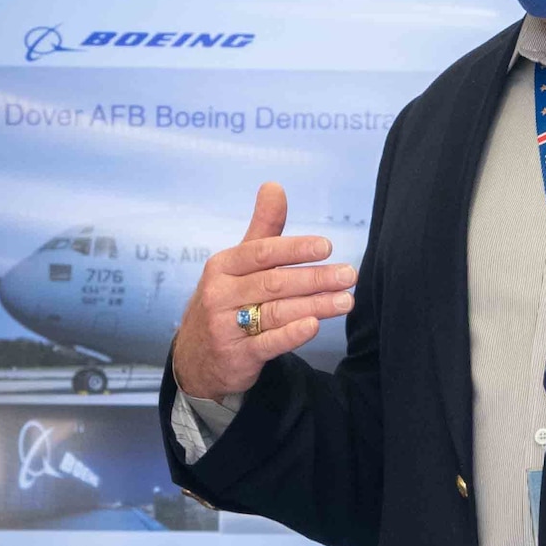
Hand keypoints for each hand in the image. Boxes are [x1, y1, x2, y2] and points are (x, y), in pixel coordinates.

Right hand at [170, 182, 355, 399]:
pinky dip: (292, 334)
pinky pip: (268, 343)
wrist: (196, 359)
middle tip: (349, 275)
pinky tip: (314, 326)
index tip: (327, 247)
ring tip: (346, 301)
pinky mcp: (236, 356)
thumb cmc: (225, 303)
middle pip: (274, 283)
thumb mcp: (237, 265)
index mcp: (222, 267)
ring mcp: (226, 327)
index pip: (262, 253)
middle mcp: (220, 294)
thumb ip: (262, 230)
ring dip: (315, 305)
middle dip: (315, 278)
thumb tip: (274, 186)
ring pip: (276, 312)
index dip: (295, 249)